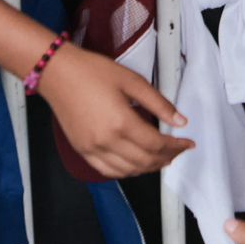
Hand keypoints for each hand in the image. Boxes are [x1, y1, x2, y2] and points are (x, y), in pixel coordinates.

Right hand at [37, 43, 193, 177]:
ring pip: (128, 171)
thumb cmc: (91, 71)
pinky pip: (108, 171)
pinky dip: (126, 172)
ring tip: (161, 158)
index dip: (176, 146)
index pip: (157, 144)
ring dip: (149, 168)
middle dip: (166, 158)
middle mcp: (107, 141)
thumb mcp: (130, 80)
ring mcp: (93, 149)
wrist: (57, 73)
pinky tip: (135, 164)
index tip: (187, 143)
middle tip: (177, 151)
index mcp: (121, 122)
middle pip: (145, 161)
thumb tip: (180, 121)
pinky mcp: (82, 151)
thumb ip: (158, 103)